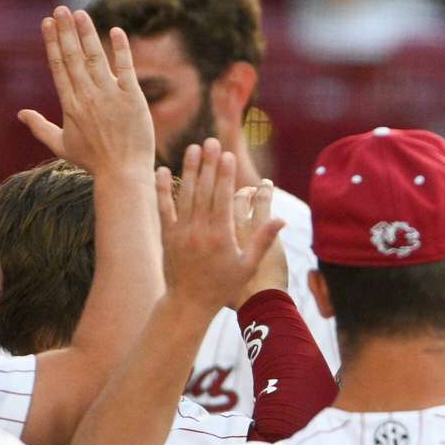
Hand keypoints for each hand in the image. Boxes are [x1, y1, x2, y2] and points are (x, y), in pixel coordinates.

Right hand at [18, 7, 154, 175]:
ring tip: (80, 13)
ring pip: (95, 58)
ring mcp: (110, 95)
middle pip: (73, 57)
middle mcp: (87, 96)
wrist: (123, 173)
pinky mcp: (132, 98)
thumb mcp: (62, 145)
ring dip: (87, 33)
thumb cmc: (94, 162)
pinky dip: (121, 49)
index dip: (52, 42)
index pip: (58, 66)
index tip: (47, 23)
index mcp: (70, 104)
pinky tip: (116, 31)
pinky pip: (126, 68)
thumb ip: (41, 127)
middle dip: (66, 31)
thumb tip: (21, 114)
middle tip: (61, 9)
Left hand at [156, 138, 283, 316]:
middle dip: (208, 164)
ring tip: (193, 148)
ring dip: (189, 170)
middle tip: (210, 141)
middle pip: (204, 191)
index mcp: (221, 237)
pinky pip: (164, 208)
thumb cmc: (223, 286)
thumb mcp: (248, 266)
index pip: (223, 198)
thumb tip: (282, 219)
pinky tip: (162, 170)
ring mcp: (181, 232)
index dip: (225, 175)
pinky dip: (162, 189)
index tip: (227, 155)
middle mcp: (199, 231)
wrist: (189, 303)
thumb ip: (263, 240)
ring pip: (185, 195)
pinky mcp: (167, 236)